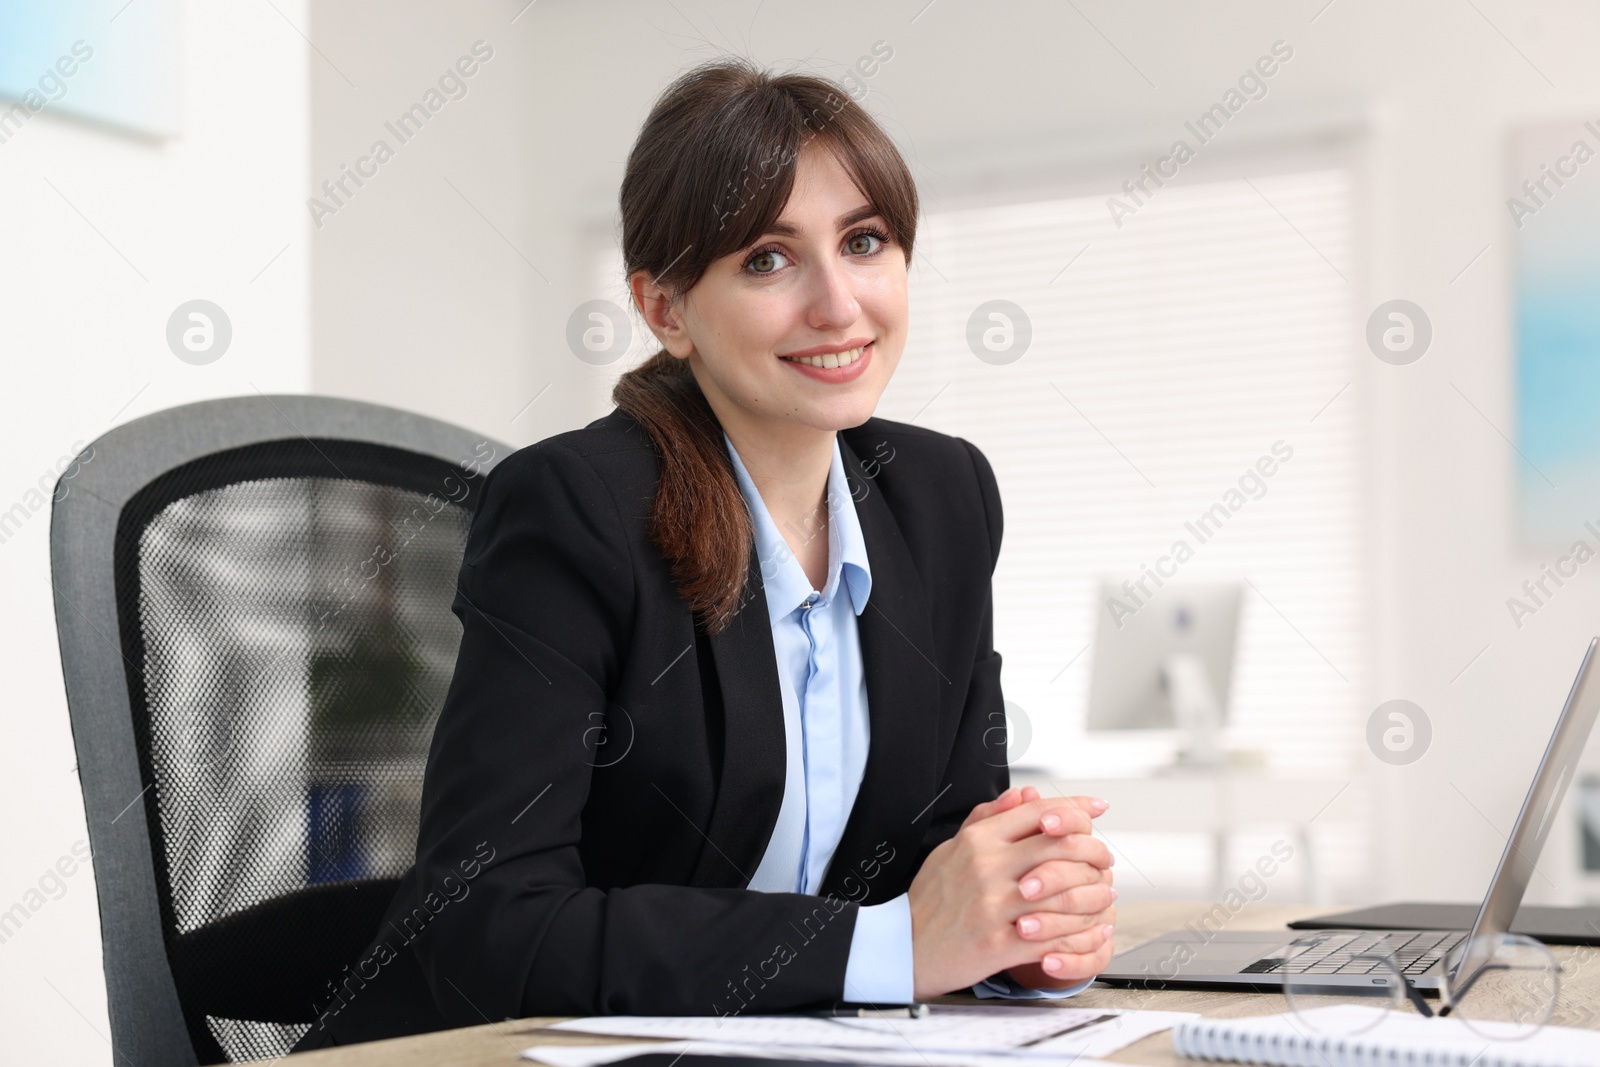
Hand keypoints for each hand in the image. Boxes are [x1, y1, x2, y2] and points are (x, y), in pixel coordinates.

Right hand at [906, 787, 1113, 996]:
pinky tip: (1090, 930)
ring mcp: (994, 906)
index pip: (1036, 811)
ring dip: (1094, 894)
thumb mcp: (950, 849)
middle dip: (1094, 849)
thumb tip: (1020, 795)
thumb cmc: (930, 900)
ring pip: (1064, 891)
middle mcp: (986, 868)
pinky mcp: (999, 943)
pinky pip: (1054, 935)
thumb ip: (986, 819)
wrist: (903, 948)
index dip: (1074, 808)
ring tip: (1105, 895)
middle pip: (1059, 845)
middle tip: (1106, 858)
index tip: (1096, 808)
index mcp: (977, 841)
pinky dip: (1080, 934)